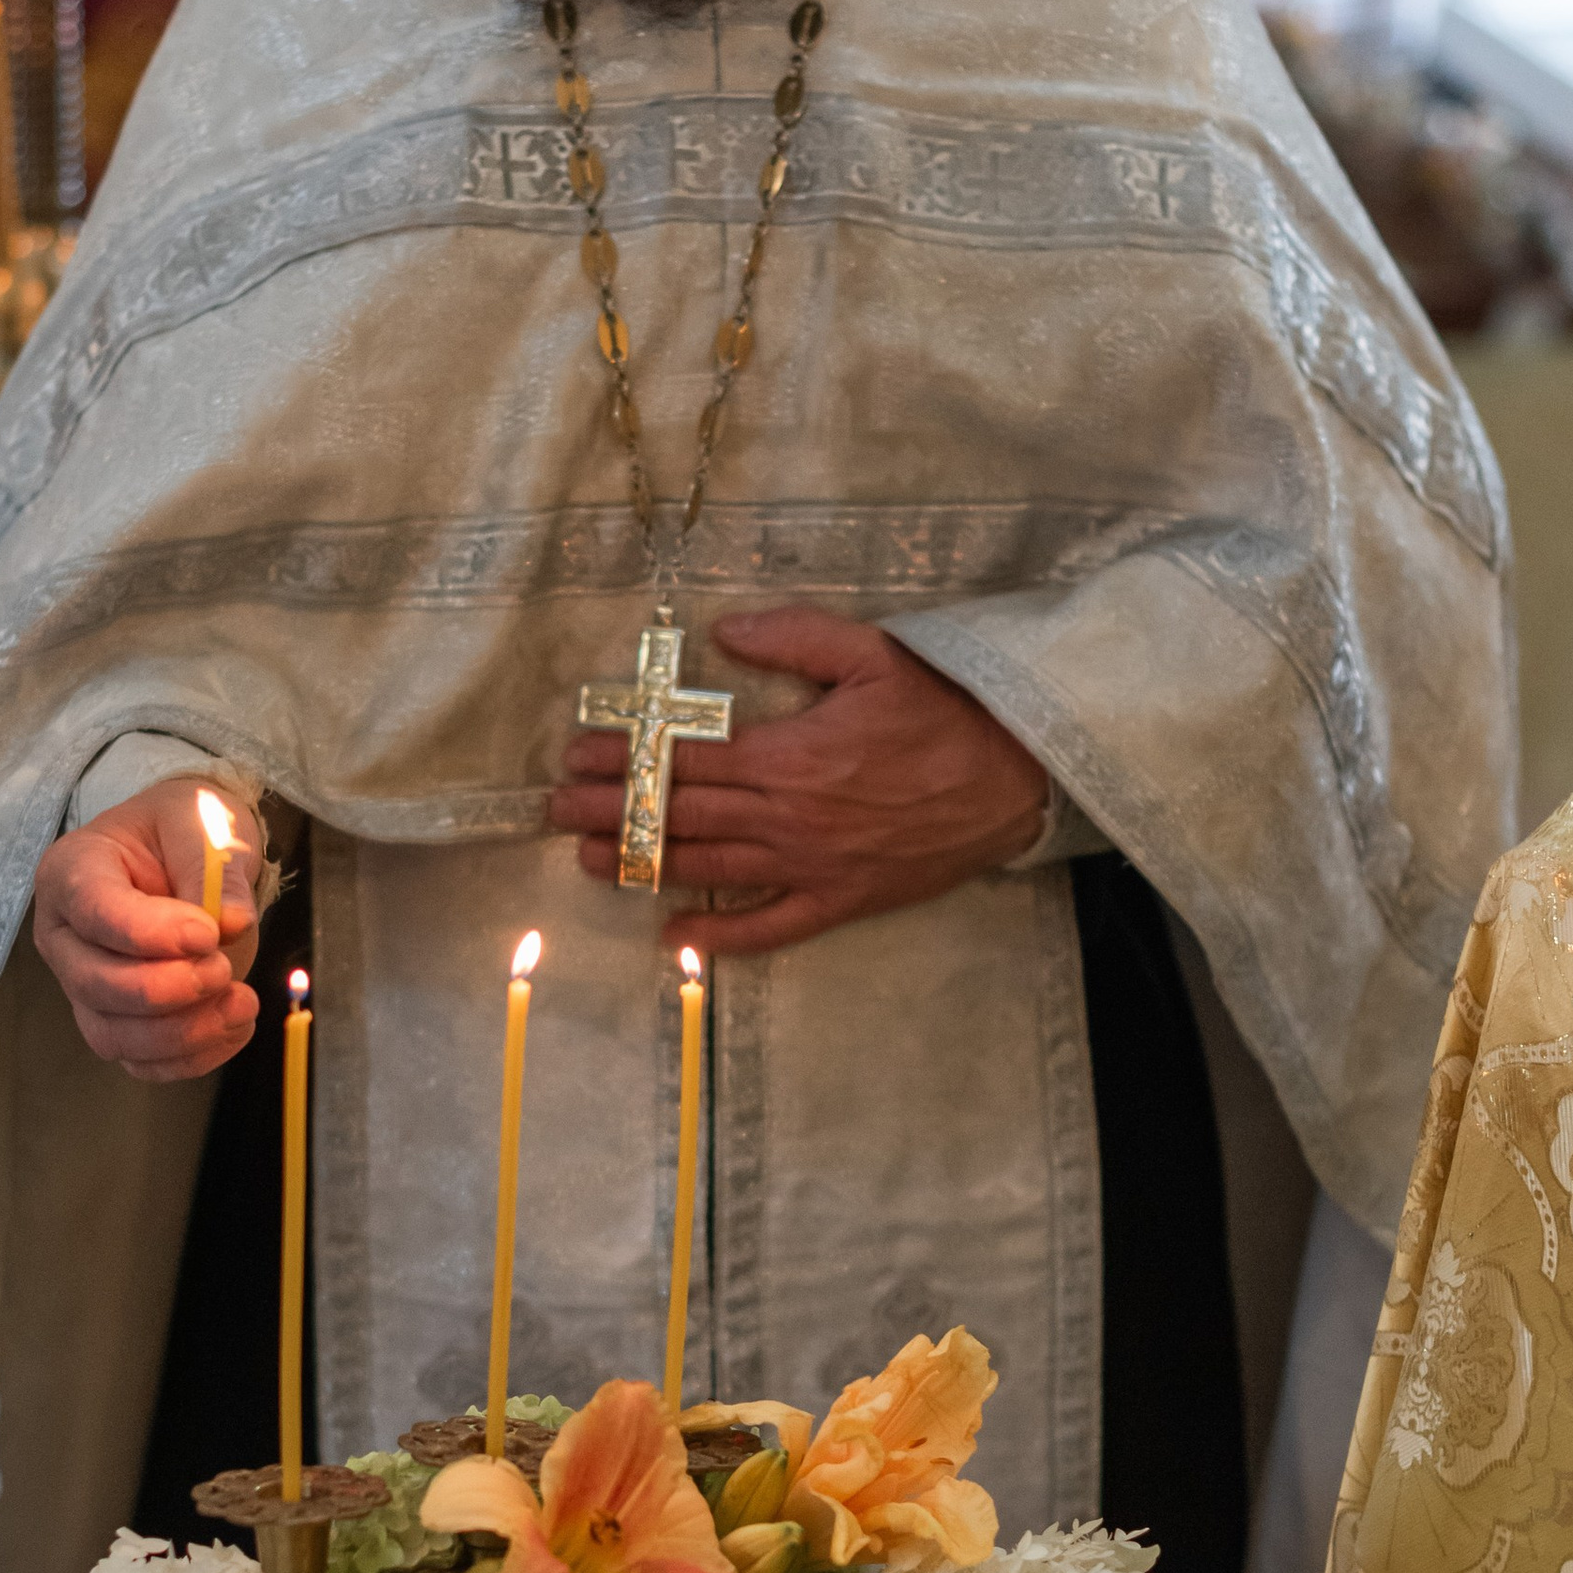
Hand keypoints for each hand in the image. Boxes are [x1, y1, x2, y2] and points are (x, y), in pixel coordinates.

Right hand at [32, 777, 264, 1081]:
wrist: (187, 853)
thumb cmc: (183, 829)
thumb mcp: (201, 822)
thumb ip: (213, 870)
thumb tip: (231, 925)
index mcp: (71, 871)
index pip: (92, 911)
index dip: (148, 933)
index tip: (207, 933)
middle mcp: (65, 935)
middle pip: (93, 983)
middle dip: (165, 989)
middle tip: (224, 968)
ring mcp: (86, 986)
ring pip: (114, 1035)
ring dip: (183, 1033)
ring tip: (242, 1002)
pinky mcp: (119, 1023)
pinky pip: (143, 1062)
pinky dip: (193, 1057)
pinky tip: (235, 1026)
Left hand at [547, 608, 1048, 956]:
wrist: (1016, 778)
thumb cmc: (945, 711)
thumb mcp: (873, 653)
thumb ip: (796, 637)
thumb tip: (727, 633)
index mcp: (789, 754)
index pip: (685, 758)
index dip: (625, 757)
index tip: (578, 753)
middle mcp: (788, 817)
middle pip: (680, 814)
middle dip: (611, 809)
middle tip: (556, 809)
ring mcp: (810, 865)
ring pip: (708, 868)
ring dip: (641, 865)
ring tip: (588, 858)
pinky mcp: (840, 901)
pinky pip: (769, 926)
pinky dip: (719, 937)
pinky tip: (674, 939)